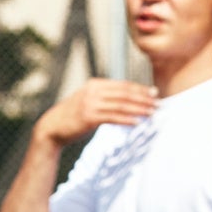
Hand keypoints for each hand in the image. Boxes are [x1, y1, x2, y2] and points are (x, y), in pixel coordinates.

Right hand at [35, 77, 157, 143]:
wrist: (52, 127)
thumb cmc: (74, 116)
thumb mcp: (89, 100)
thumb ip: (106, 97)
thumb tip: (128, 100)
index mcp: (95, 84)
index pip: (123, 85)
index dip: (140, 89)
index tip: (155, 93)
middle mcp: (93, 91)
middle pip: (125, 94)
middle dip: (144, 99)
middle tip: (158, 104)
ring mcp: (90, 103)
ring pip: (121, 105)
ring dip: (139, 110)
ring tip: (152, 113)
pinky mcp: (89, 117)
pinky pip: (113, 117)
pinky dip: (127, 120)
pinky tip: (137, 123)